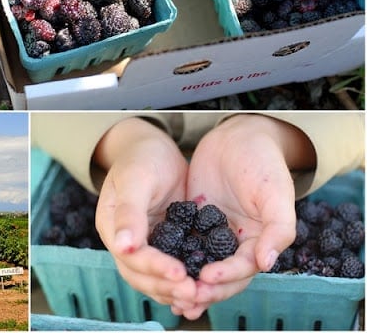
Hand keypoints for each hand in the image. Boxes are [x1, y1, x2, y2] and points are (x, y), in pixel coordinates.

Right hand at [93, 118, 196, 311]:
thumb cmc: (142, 157)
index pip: (131, 256)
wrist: (153, 148)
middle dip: (167, 287)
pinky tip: (203, 292)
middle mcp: (125, 241)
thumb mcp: (136, 179)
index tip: (180, 274)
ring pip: (155, 279)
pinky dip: (184, 283)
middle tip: (195, 293)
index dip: (155, 268)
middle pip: (141, 276)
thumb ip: (129, 212)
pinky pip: (172, 269)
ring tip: (201, 299)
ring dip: (176, 292)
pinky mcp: (164, 244)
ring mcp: (144, 245)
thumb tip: (123, 247)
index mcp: (112, 226)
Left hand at [183, 114, 314, 318]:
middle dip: (204, 288)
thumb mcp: (275, 193)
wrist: (238, 136)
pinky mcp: (191, 219)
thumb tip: (266, 264)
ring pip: (198, 263)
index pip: (243, 269)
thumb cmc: (263, 162)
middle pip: (220, 275)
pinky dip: (171, 258)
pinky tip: (155, 268)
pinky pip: (180, 243)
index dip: (226, 277)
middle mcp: (235, 242)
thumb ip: (277, 229)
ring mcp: (212, 232)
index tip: (206, 277)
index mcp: (258, 240)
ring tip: (170, 296)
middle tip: (183, 296)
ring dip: (186, 281)